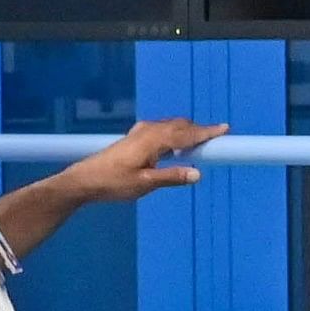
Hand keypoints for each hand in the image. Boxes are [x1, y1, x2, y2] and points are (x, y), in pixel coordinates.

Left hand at [53, 119, 227, 204]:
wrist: (85, 179)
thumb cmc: (113, 183)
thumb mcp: (145, 184)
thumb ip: (171, 177)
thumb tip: (197, 173)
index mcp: (153, 140)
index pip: (186, 133)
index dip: (206, 132)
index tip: (225, 129)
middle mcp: (148, 131)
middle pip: (180, 126)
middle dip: (199, 131)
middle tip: (216, 140)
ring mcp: (140, 132)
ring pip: (170, 127)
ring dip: (186, 133)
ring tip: (200, 144)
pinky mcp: (135, 138)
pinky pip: (162, 130)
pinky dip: (175, 135)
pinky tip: (176, 148)